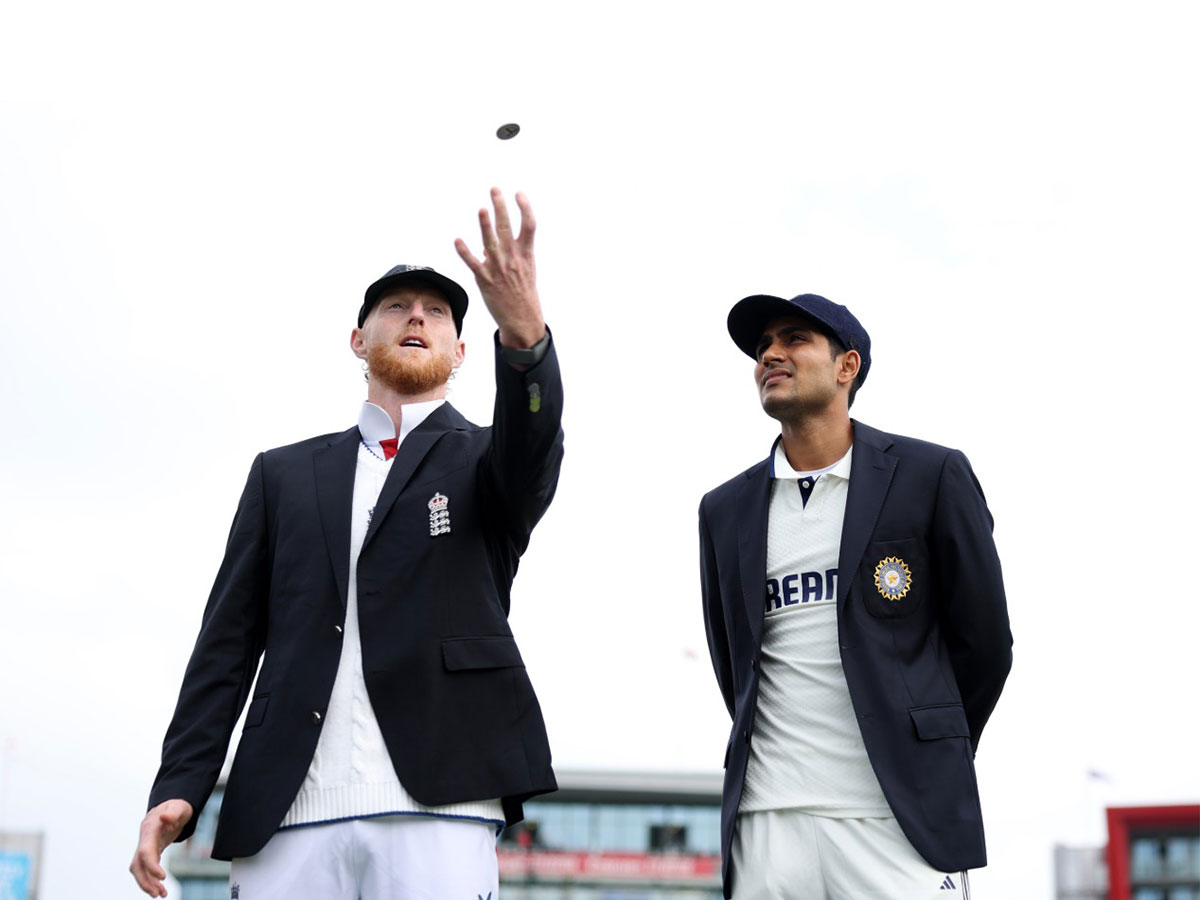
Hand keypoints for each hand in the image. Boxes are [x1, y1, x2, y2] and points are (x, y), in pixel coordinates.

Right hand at [130, 799, 193, 896]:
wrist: (173, 806)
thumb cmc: (178, 806)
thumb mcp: (179, 806)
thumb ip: (173, 812)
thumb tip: (165, 817)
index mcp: (150, 828)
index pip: (145, 851)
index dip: (151, 866)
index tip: (163, 878)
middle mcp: (144, 839)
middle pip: (137, 865)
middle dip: (145, 881)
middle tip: (159, 894)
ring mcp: (145, 846)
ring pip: (139, 870)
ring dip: (147, 884)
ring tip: (162, 895)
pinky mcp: (150, 851)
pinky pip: (146, 868)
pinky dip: (151, 879)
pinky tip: (160, 889)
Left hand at [455, 188, 545, 348]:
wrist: (522, 318)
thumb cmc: (523, 292)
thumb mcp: (524, 269)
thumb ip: (509, 253)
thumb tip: (487, 243)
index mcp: (526, 254)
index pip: (529, 225)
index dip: (525, 207)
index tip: (518, 193)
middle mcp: (512, 258)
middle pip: (506, 226)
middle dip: (500, 206)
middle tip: (494, 189)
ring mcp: (498, 268)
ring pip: (490, 241)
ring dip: (485, 224)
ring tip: (481, 208)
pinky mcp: (485, 279)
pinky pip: (473, 262)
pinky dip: (464, 251)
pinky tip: (457, 240)